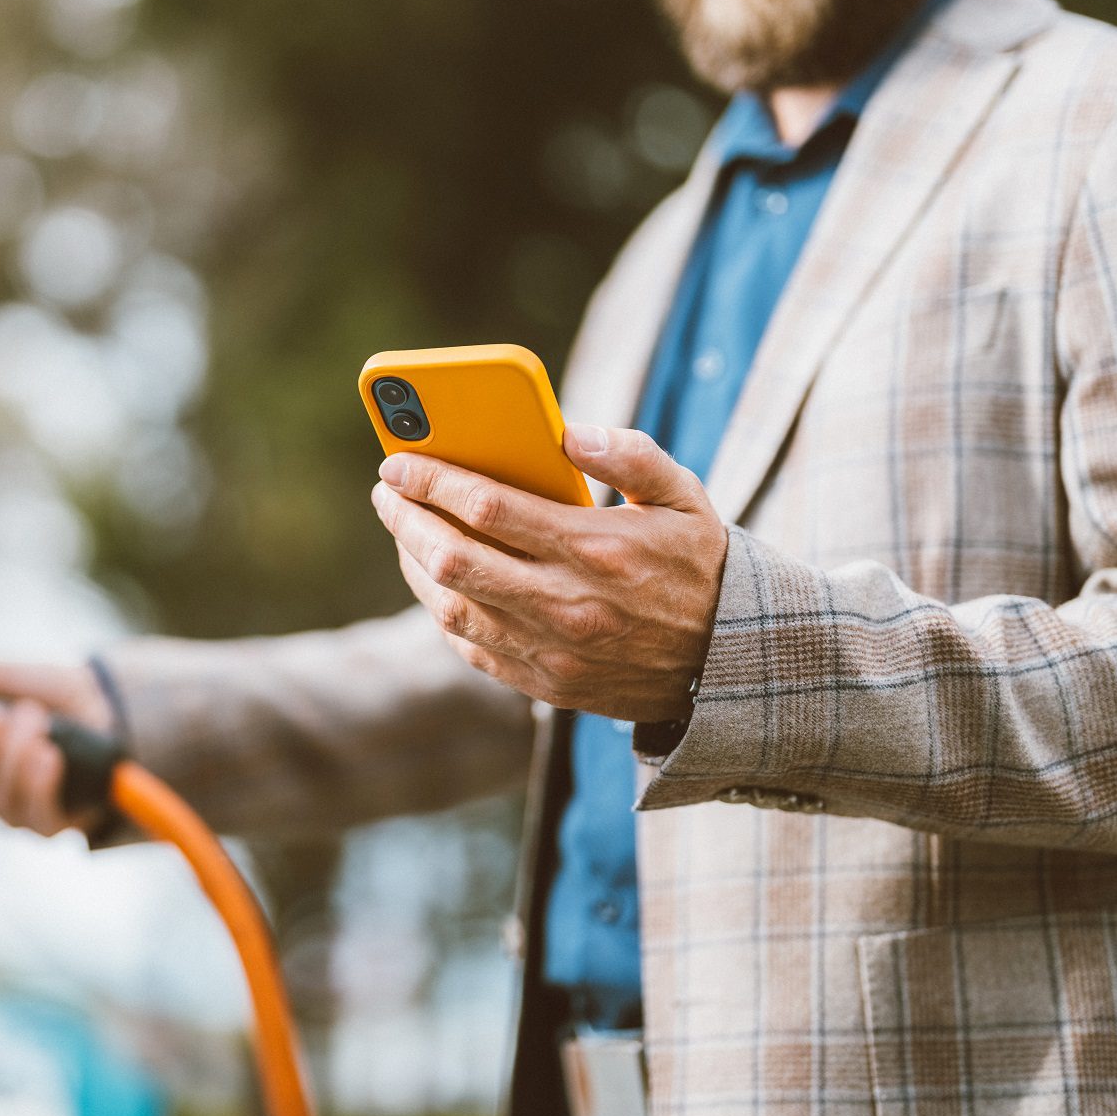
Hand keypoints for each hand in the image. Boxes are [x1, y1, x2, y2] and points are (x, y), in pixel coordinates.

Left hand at [370, 423, 726, 722]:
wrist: (728, 664)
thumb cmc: (699, 565)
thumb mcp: (682, 496)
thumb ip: (628, 454)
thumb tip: (567, 431)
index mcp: (596, 548)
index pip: (488, 506)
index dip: (432, 480)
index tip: (399, 461)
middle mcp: (567, 605)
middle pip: (453, 558)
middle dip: (406, 518)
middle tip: (387, 490)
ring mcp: (552, 652)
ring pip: (450, 607)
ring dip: (413, 563)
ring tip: (404, 529)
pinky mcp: (545, 684)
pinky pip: (471, 646)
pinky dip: (441, 608)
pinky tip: (433, 577)